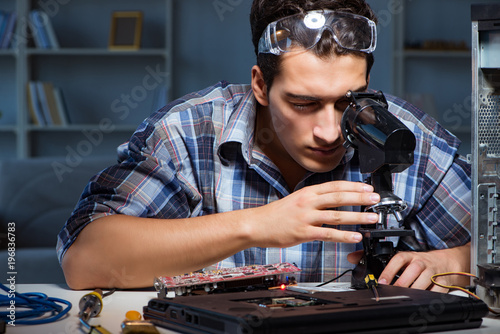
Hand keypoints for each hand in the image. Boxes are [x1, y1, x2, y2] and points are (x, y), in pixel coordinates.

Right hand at [249, 181, 379, 247]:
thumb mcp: (295, 200)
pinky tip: (355, 236)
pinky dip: (344, 235)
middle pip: (339, 197)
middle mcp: (308, 202)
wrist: (256, 224)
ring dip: (357, 216)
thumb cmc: (275, 214)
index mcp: (307, 192)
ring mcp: (306, 217)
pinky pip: (328, 234)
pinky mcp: (303, 232)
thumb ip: (313, 200)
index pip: (335, 186)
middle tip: (376, 199)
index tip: (368, 187)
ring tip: (372, 219)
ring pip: (337, 215)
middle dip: (360, 198)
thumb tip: (332, 201)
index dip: (353, 186)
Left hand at [377, 243, 470, 291]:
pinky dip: (431, 294)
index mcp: (411, 256)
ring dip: (416, 288)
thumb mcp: (409, 262)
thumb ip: (397, 270)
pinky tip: (423, 299)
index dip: (389, 270)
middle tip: (394, 291)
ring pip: (427, 278)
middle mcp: (422, 262)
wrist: (445, 262)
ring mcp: (434, 271)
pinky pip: (438, 288)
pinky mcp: (444, 280)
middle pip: (414, 269)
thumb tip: (383, 284)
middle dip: (403, 282)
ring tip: (408, 296)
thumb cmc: (422, 263)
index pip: (399, 259)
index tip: (382, 282)